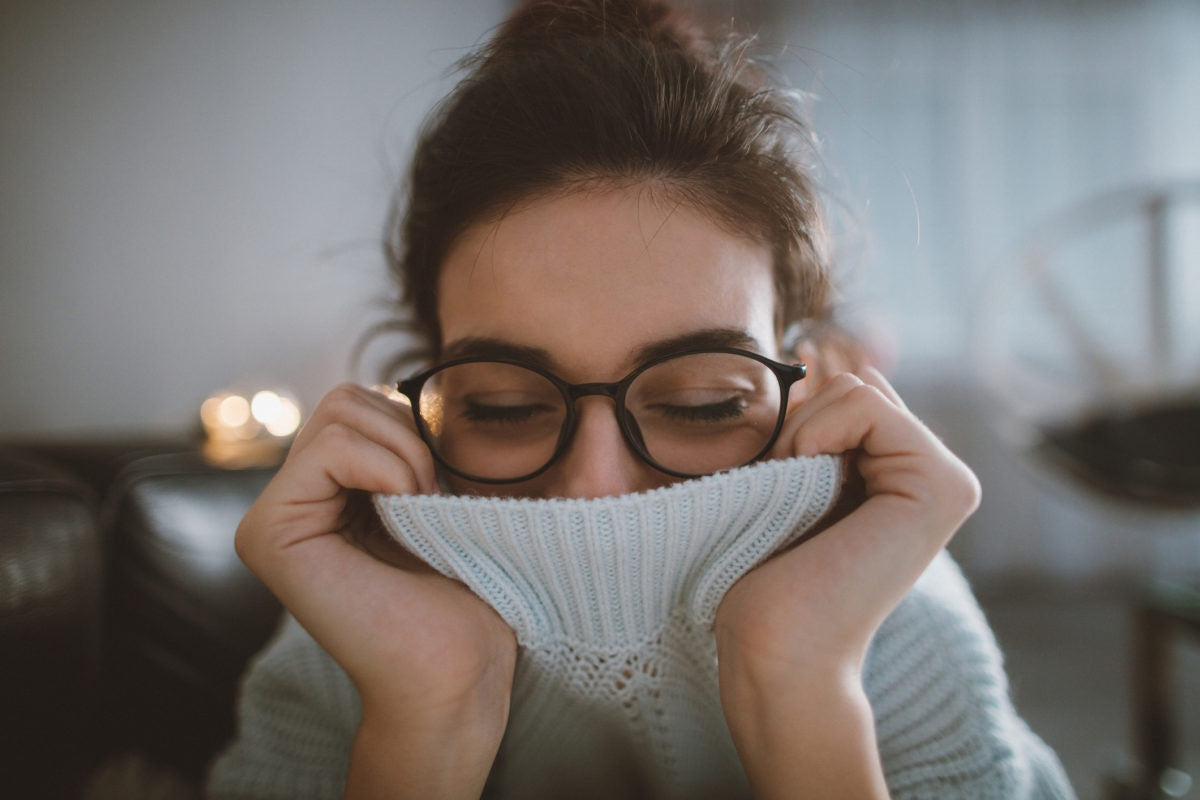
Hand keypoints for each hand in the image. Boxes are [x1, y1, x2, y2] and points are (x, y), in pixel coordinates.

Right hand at [235, 383, 515, 797]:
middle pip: (346, 397)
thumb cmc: (465, 591)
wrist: (459, 668)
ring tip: (419, 514)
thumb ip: (405, 442)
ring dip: (405, 454)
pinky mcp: (266, 534)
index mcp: (323, 492)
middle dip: (410, 436)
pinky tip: (404, 515)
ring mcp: (268, 518)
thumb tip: (402, 385)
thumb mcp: (437, 495)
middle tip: (431, 502)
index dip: (415, 430)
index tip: (440, 492)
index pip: (359, 401)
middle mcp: (286, 502)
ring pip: (340, 411)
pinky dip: (387, 469)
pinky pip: (330, 446)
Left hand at [714, 368, 979, 797]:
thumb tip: (831, 349)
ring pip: (856, 387)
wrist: (773, 648)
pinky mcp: (945, 486)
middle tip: (785, 496)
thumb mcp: (791, 476)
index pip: (850, 388)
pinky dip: (814, 437)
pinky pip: (865, 403)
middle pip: (853, 381)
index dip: (798, 419)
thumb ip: (824, 419)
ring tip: (796, 502)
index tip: (781, 481)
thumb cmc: (764, 572)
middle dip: (799, 425)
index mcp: (905, 472)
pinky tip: (809, 490)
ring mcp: (949, 479)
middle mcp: (938, 473)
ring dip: (800, 436)